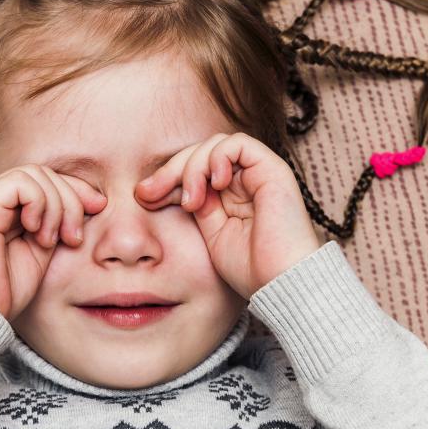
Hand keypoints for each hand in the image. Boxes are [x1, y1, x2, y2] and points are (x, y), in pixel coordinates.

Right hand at [0, 165, 106, 319]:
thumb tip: (94, 200)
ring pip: (34, 174)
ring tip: (51, 241)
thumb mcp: (44, 251)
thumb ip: (59, 223)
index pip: (46, 180)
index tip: (99, 208)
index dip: (76, 189)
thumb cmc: (7, 292)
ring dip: (56, 205)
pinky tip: (36, 233)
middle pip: (43, 173)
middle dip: (70, 199)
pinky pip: (20, 183)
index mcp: (7, 209)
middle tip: (73, 236)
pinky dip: (39, 204)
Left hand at [134, 132, 322, 298]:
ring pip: (215, 145)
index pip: (193, 171)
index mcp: (229, 197)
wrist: (282, 284)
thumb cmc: (252, 269)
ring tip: (191, 200)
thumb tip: (161, 186)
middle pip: (200, 154)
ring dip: (193, 167)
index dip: (166, 179)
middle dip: (170, 170)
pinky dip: (218, 158)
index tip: (145, 198)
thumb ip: (195, 206)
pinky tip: (213, 185)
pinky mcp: (272, 169)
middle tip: (150, 193)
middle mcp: (244, 181)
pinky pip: (238, 144)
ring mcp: (259, 173)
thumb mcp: (210, 234)